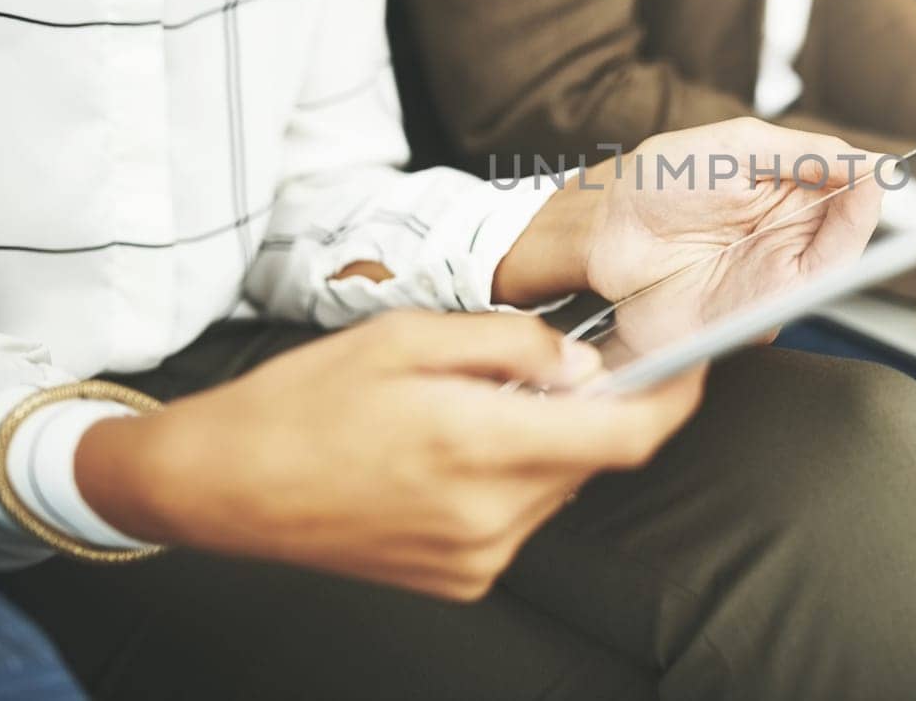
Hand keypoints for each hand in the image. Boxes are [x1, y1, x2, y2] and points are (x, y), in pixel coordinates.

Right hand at [76, 311, 703, 600]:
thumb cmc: (305, 399)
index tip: (693, 366)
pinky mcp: (461, 579)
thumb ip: (512, 345)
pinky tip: (456, 450)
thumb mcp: (408, 336)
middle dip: (591, 407)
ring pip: (559, 486)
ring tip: (477, 407)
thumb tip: (585, 365)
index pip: (625, 435)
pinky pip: (522, 517)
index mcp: (479, 445)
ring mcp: (477, 558)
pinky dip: (515, 477)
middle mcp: (490, 517)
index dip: (675, 400)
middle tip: (554, 364)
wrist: (222, 486)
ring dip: (548, 441)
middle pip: (593, 456)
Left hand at [584, 118, 883, 300]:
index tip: (882, 171)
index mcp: (790, 191)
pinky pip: (806, 298)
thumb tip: (865, 161)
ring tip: (863, 205)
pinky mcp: (760, 310)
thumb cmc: (660, 182)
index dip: (869, 183)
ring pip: (839, 265)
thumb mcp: (738, 147)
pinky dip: (827, 275)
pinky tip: (832, 247)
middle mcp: (789, 235)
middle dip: (870, 211)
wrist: (605, 228)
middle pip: (851, 230)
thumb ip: (803, 153)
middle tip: (876, 187)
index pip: (847, 189)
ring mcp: (776, 274)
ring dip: (855, 240)